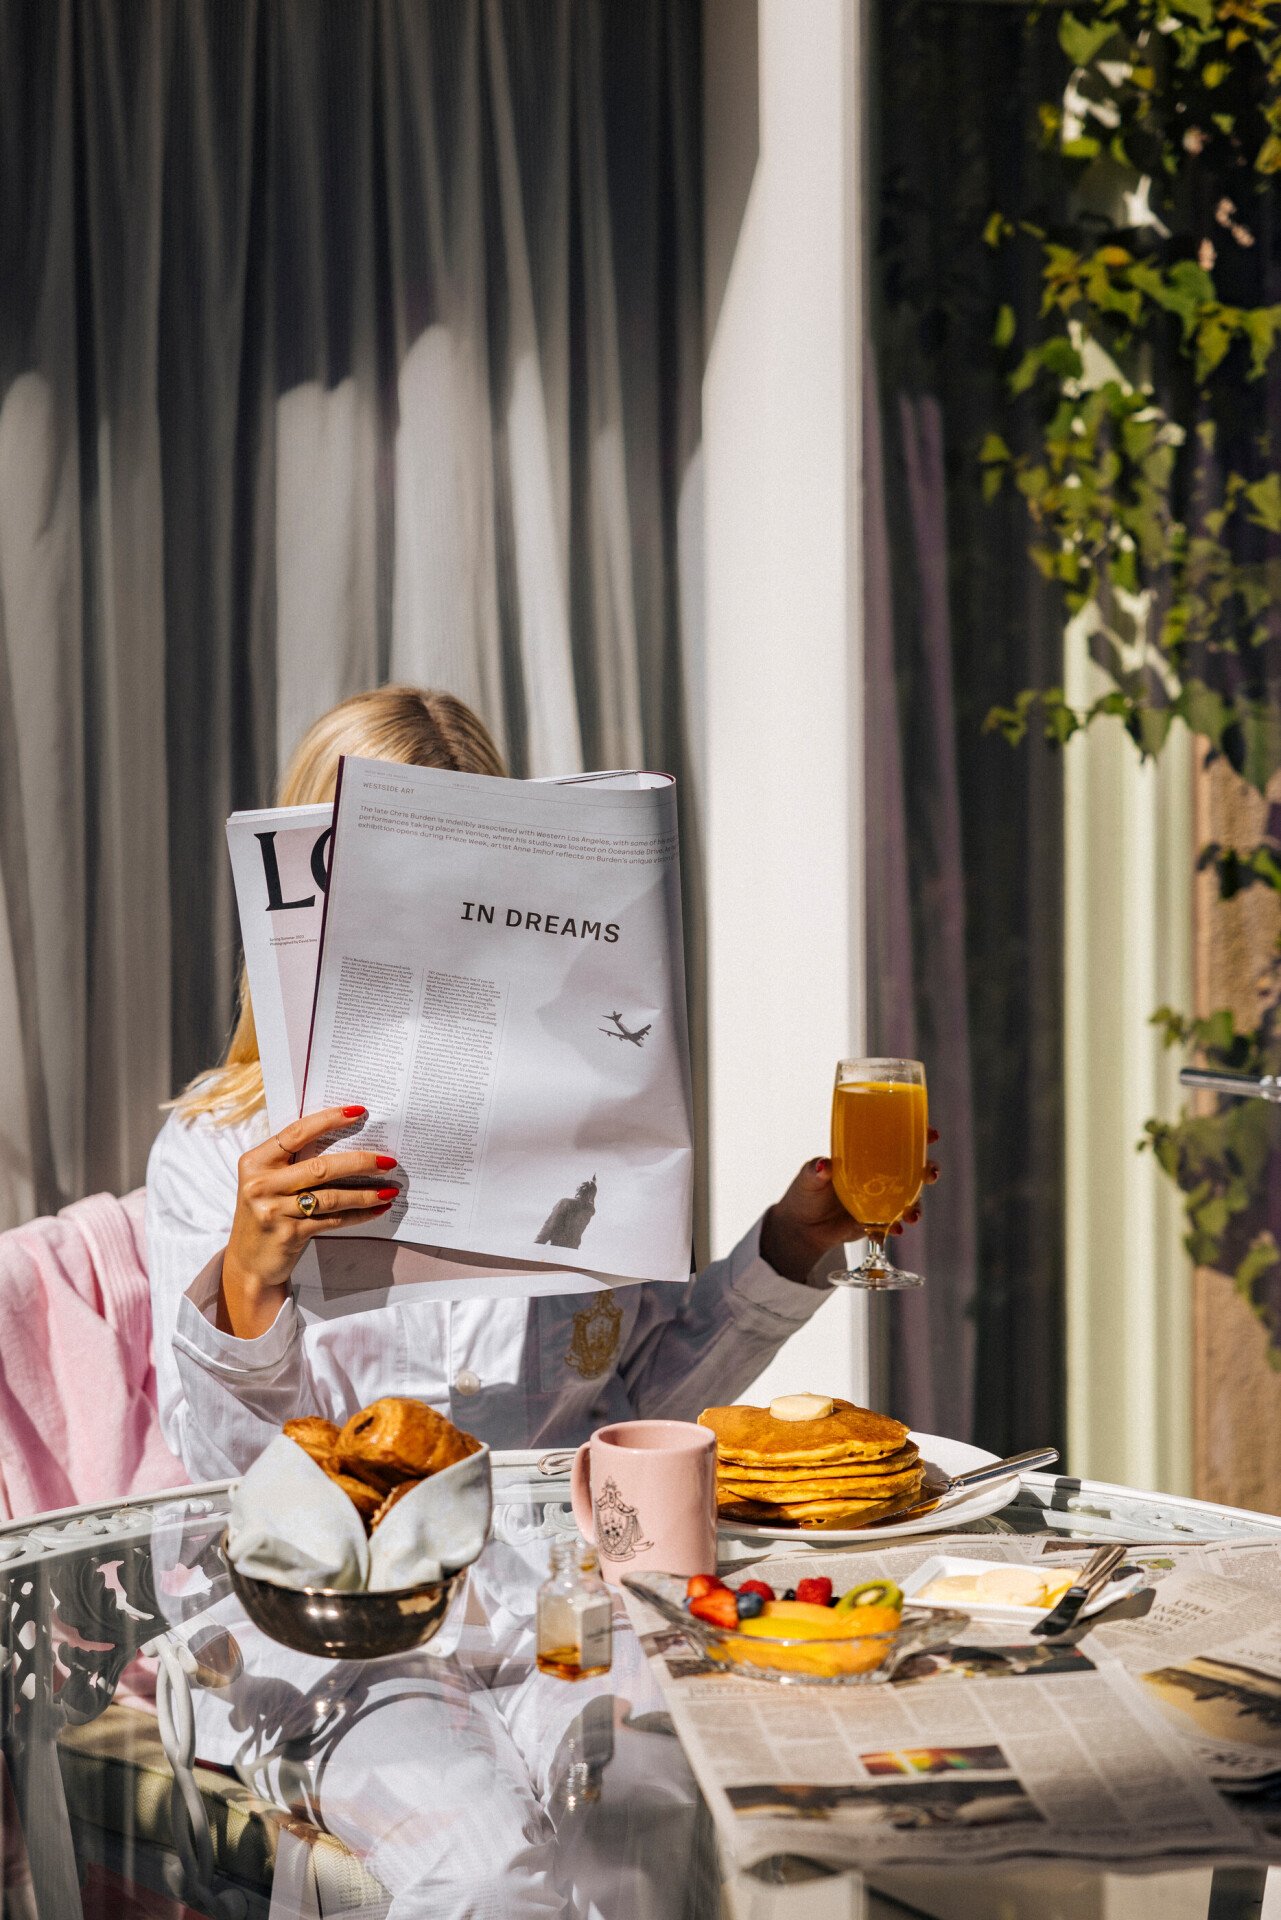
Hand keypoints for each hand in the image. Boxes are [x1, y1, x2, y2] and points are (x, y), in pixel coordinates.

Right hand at [219, 1106, 400, 1337]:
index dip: (329, 1120)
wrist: (249, 1264)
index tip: (359, 1112)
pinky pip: (333, 1220)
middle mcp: (261, 1184)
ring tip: (391, 1189)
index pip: (297, 1133)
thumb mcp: (268, 1183)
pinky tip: (377, 1209)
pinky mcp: (289, 1234)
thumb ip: (293, 1163)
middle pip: (321, 1166)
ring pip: (331, 1196)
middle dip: (360, 1162)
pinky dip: (359, 1214)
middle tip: (388, 1161)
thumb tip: (345, 1140)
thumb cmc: (266, 1214)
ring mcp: (273, 1211)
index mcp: (255, 1162)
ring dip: (366, 1192)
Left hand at [759, 1131, 939, 1286]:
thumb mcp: (808, 1179)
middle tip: (931, 1174)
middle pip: (914, 1168)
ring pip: (910, 1198)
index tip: (931, 1134)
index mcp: (866, 1156)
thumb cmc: (805, 1193)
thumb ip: (816, 1172)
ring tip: (912, 1215)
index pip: (897, 1139)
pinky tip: (896, 1229)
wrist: (803, 1228)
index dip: (918, 1134)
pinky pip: (895, 1222)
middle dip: (929, 1169)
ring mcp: (882, 1199)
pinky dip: (898, 1226)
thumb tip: (824, 1165)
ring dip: (918, 1205)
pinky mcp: (878, 1221)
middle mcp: (880, 1175)